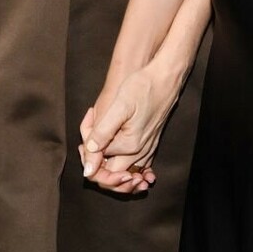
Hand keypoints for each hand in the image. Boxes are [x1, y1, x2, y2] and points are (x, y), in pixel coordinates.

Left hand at [79, 63, 177, 193]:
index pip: (99, 160)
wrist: (166, 79)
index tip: (86, 133)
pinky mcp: (151, 144)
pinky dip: (123, 163)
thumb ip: (102, 133)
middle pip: (111, 172)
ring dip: (108, 162)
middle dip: (96, 160)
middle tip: (88, 137)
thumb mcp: (119, 107)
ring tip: (98, 140)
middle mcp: (139, 152)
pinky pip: (136, 164)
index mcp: (129, 145)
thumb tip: (89, 162)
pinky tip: (112, 148)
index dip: (87, 148)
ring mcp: (147, 149)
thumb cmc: (142, 87)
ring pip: (124, 170)